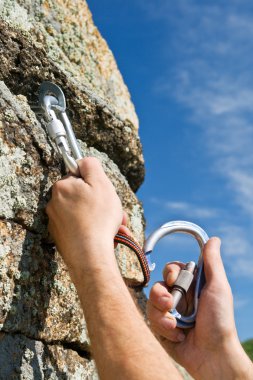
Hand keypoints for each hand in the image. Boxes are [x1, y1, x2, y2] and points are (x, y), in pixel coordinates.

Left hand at [46, 157, 123, 276]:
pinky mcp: (61, 237)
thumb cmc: (98, 219)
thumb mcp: (101, 184)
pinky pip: (81, 228)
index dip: (96, 184)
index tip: (104, 194)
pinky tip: (106, 238)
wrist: (90, 255)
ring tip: (116, 230)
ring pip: (84, 214)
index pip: (80, 176)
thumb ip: (91, 165)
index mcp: (62, 187)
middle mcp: (55, 203)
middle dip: (102, 205)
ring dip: (101, 219)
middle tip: (116, 215)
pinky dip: (93, 231)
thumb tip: (83, 160)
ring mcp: (56, 222)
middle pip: (83, 197)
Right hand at [147, 237, 252, 379]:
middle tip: (170, 304)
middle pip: (158, 285)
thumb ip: (212, 262)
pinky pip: (151, 320)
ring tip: (175, 324)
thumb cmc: (220, 321)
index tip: (174, 279)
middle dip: (161, 294)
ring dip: (161, 314)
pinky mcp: (162, 329)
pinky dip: (164, 328)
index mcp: (191, 287)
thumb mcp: (217, 287)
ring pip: (151, 303)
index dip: (170, 272)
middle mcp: (179, 298)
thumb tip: (213, 239)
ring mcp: (170, 314)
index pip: (172, 270)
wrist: (212, 356)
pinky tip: (179, 336)